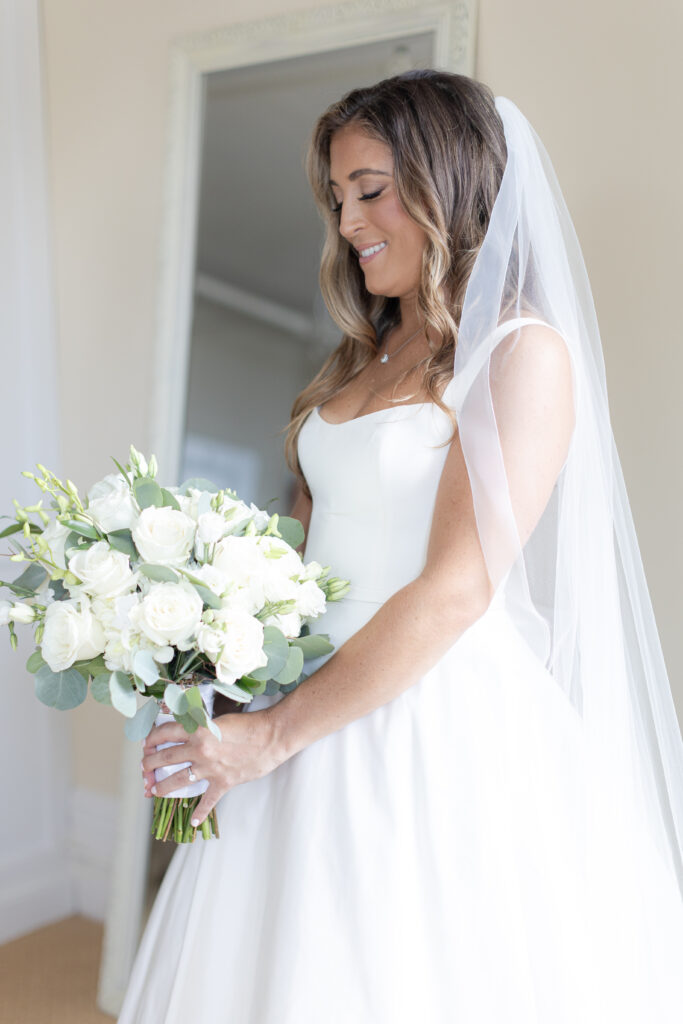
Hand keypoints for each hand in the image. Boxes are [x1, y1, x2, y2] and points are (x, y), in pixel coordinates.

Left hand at [141, 708, 284, 826]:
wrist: (273, 736)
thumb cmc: (249, 723)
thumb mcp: (219, 718)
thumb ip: (201, 726)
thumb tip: (186, 730)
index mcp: (198, 730)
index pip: (165, 733)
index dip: (151, 738)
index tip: (146, 744)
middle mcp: (200, 750)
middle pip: (166, 758)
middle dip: (150, 764)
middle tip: (144, 769)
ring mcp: (211, 769)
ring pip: (178, 780)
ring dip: (163, 786)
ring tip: (154, 790)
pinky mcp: (224, 782)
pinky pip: (208, 801)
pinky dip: (200, 813)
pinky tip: (193, 822)